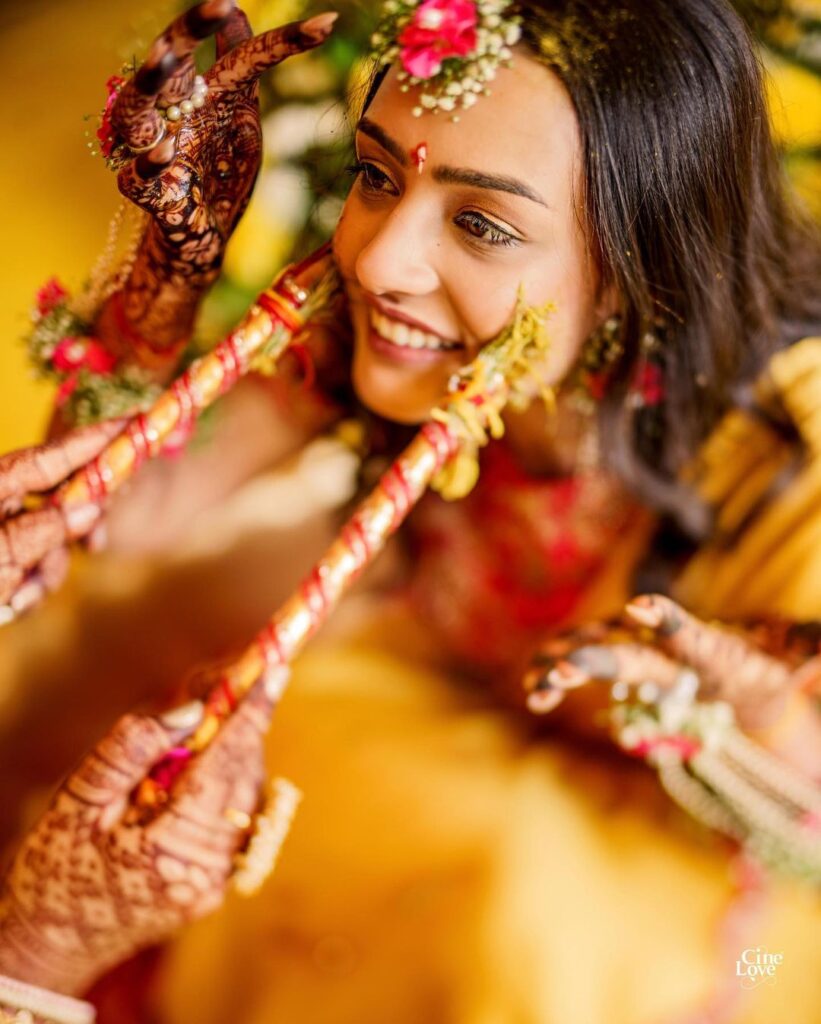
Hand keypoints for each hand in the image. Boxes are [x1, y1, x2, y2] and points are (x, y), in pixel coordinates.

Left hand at [0, 420, 124, 617]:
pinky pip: (28, 568)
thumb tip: (92, 505)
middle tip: (96, 545)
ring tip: (15, 600)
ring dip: (42, 575)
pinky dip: (23, 589)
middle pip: (59, 500)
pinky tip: (5, 606)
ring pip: (47, 543)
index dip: (97, 440)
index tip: (137, 423)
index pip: (54, 457)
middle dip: (74, 531)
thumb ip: (46, 528)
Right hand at [0, 666, 285, 996]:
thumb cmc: (55, 868)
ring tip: (188, 738)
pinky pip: (235, 822)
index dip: (254, 713)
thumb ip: (135, 748)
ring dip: (231, 755)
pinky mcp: (214, 889)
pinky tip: (186, 779)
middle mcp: (206, 871)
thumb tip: (194, 710)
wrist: (48, 945)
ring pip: (246, 797)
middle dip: (239, 726)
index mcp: (170, 848)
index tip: (277, 670)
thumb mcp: (80, 799)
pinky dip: (223, 787)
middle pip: (244, 775)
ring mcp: (215, 885)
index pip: (226, 764)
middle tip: (215, 690)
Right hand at [96, 0, 337, 357]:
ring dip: (149, 83)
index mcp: (201, 95)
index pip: (235, 54)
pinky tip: (164, 153)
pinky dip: (149, 165)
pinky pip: (138, 178)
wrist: (205, 238)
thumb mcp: (239, 120)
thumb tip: (236, 10)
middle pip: (169, 64)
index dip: (279, 40)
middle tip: (217, 6)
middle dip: (187, 33)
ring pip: (136, 112)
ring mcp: (157, 153)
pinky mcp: (150, 196)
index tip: (326, 27)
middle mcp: (173, 115)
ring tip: (166, 58)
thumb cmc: (221, 174)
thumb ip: (240, 69)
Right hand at [523, 594, 819, 729]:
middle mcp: (666, 644)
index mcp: (712, 649)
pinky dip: (558, 676)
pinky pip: (583, 666)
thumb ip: (812, 651)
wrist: (746, 666)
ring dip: (563, 667)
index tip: (639, 609)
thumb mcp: (798, 663)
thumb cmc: (772, 669)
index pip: (691, 632)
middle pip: (627, 650)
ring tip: (536, 688)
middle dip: (593, 659)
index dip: (667, 620)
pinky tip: (534, 693)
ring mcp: (640, 650)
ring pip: (594, 653)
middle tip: (561, 671)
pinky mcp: (623, 664)